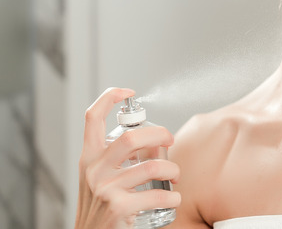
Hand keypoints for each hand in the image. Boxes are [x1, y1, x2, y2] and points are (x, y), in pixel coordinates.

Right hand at [75, 87, 180, 228]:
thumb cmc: (102, 207)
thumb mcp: (100, 177)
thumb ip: (119, 158)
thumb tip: (156, 142)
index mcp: (90, 157)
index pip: (91, 118)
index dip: (109, 98)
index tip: (128, 92)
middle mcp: (95, 170)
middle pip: (131, 137)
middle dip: (160, 135)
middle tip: (170, 141)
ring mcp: (105, 188)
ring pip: (152, 166)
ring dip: (172, 169)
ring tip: (174, 176)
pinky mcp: (119, 208)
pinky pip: (158, 195)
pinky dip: (173, 197)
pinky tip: (172, 199)